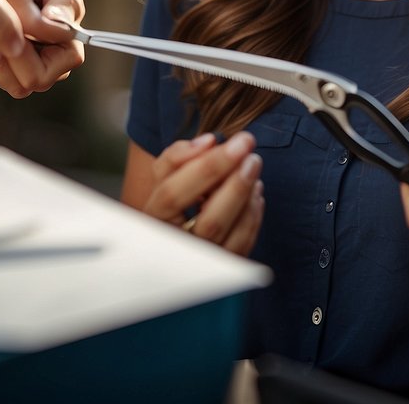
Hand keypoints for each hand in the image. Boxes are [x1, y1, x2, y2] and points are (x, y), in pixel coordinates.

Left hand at [0, 0, 84, 97]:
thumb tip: (40, 31)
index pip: (71, 31)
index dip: (42, 46)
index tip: (5, 41)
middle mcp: (53, 5)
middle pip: (65, 57)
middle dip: (33, 68)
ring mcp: (36, 20)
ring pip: (43, 68)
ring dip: (14, 73)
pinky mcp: (15, 30)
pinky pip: (19, 66)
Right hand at [141, 132, 264, 256]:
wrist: (175, 234)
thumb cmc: (172, 198)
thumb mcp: (163, 176)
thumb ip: (176, 156)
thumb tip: (208, 142)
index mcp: (153, 220)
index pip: (175, 194)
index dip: (207, 167)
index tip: (237, 143)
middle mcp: (175, 248)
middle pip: (210, 222)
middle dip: (236, 186)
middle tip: (253, 156)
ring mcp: (201, 262)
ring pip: (232, 235)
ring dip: (248, 198)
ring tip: (253, 166)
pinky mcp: (222, 266)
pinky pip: (244, 244)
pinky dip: (253, 215)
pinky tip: (254, 190)